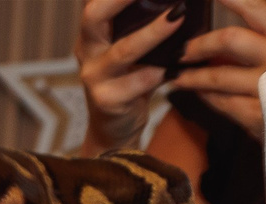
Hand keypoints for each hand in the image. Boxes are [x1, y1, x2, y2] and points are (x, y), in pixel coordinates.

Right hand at [77, 0, 186, 153]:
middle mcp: (86, 51)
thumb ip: (144, 24)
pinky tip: (177, 64)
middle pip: (94, 16)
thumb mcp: (131, 48)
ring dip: (153, 33)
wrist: (115, 130)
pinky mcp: (107, 101)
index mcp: (91, 33)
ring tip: (177, 16)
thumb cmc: (131, 81)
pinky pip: (138, 82)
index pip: (95, 2)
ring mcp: (94, 77)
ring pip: (123, 50)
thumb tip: (179, 4)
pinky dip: (160, 71)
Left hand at [172, 0, 265, 137]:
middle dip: (200, 44)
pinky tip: (198, 94)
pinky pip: (223, 104)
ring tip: (177, 76)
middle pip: (230, 40)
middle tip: (182, 50)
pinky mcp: (259, 117)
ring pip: (218, 76)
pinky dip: (207, 98)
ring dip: (193, 76)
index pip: (257, 8)